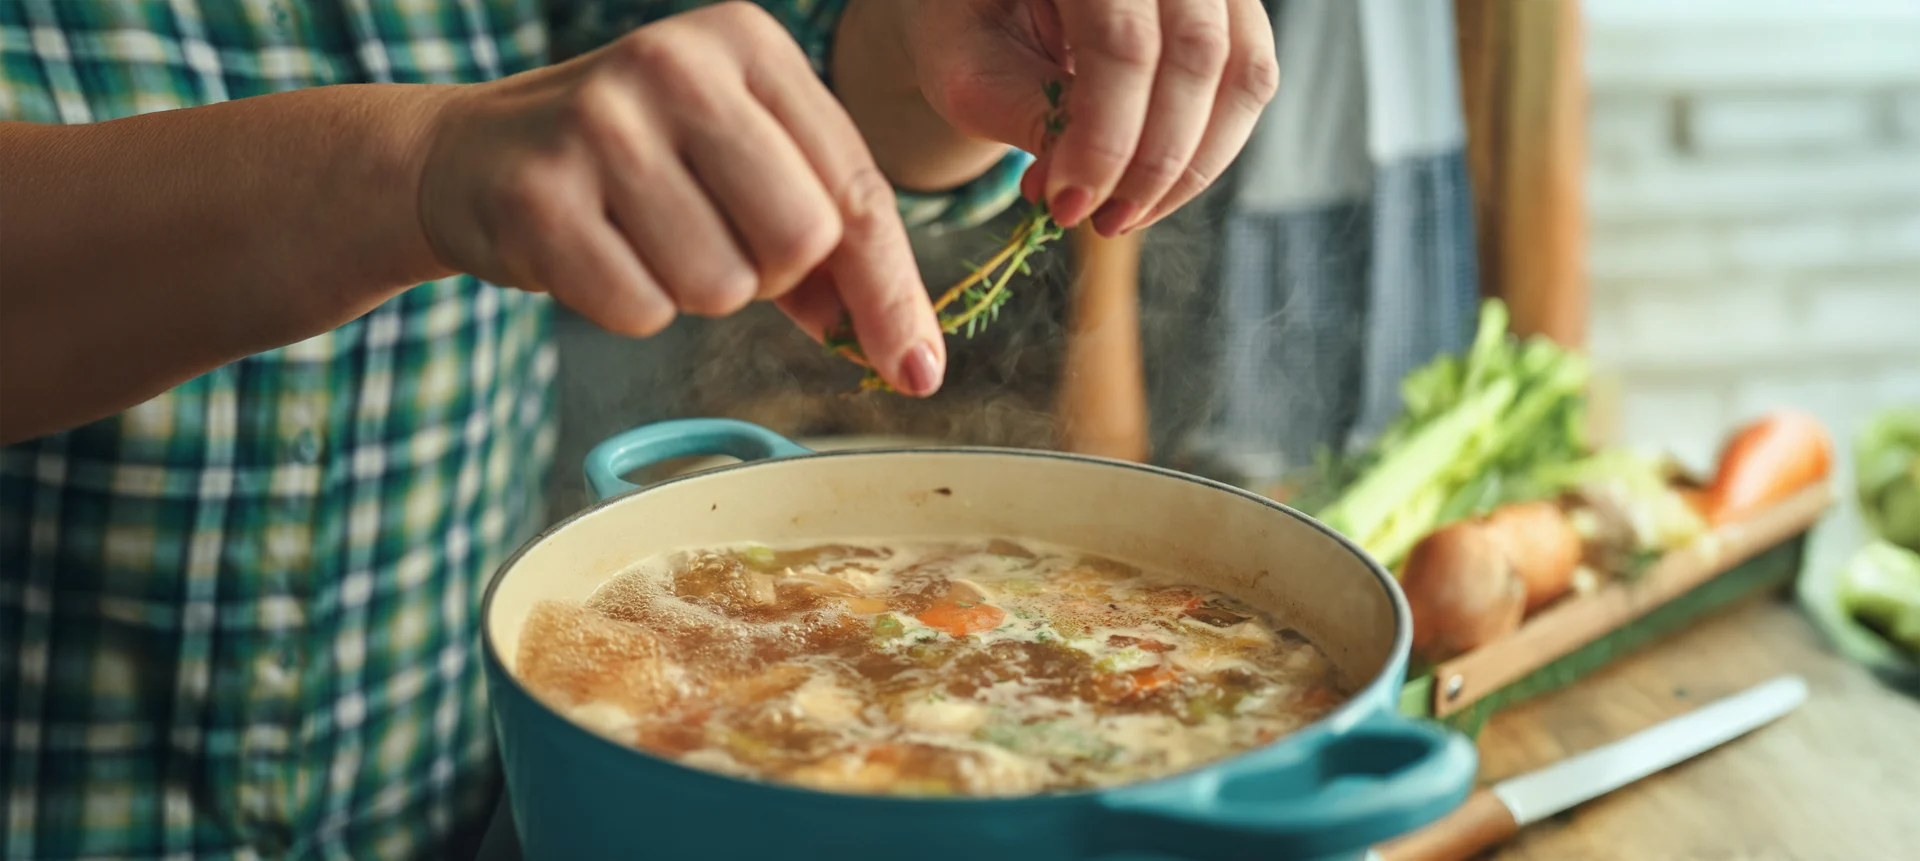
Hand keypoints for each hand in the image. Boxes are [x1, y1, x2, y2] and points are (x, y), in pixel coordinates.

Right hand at [417, 2, 946, 395]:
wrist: (471, 155)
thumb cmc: (637, 168)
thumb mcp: (741, 168)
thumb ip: (832, 248)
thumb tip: (906, 354)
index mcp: (746, 41)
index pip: (857, 189)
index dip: (891, 291)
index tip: (916, 368)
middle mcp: (676, 63)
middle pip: (801, 240)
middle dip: (771, 278)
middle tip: (715, 245)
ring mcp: (601, 123)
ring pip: (722, 286)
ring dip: (695, 292)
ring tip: (644, 239)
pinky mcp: (539, 193)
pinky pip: (642, 310)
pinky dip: (631, 308)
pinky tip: (596, 253)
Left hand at [877, 0, 1278, 235]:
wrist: (1001, 0)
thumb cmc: (974, 21)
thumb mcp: (970, 67)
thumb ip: (1029, 117)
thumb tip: (1086, 189)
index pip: (1121, 42)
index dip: (1104, 139)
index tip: (1068, 204)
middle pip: (1195, 56)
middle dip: (1151, 162)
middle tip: (1099, 221)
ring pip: (1242, 74)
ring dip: (1190, 166)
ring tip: (1124, 215)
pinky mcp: (1234, 8)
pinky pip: (1251, 83)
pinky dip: (1208, 149)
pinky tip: (1149, 187)